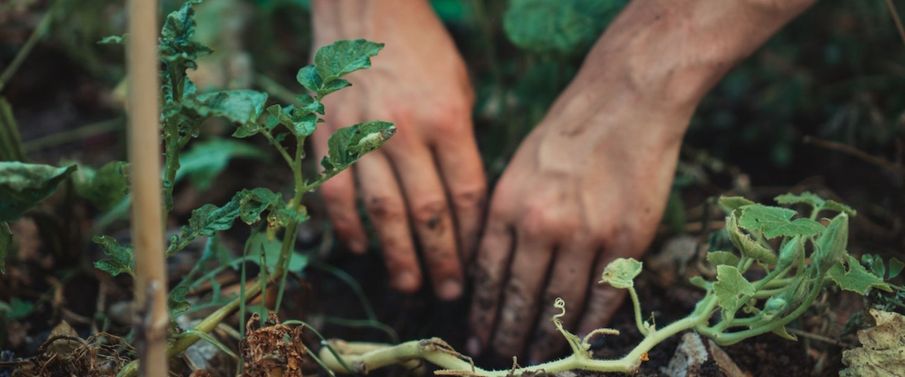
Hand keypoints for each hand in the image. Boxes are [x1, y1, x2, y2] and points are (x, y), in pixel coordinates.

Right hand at [311, 0, 485, 299]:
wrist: (365, 7)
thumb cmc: (422, 49)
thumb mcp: (459, 87)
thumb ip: (461, 143)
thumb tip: (464, 201)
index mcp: (448, 119)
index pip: (466, 194)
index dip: (472, 237)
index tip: (478, 265)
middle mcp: (405, 131)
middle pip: (427, 213)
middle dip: (441, 260)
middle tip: (449, 294)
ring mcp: (362, 134)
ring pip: (382, 211)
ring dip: (396, 255)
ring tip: (409, 285)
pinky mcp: (328, 134)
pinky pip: (336, 191)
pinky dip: (347, 225)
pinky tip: (360, 249)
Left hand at [467, 78, 688, 359]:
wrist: (625, 100)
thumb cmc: (567, 130)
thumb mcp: (517, 167)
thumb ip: (504, 217)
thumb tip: (489, 269)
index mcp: (507, 204)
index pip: (488, 275)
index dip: (482, 313)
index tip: (476, 337)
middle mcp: (541, 224)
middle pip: (520, 297)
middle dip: (508, 334)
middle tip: (501, 358)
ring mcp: (586, 234)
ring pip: (561, 304)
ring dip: (547, 338)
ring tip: (536, 358)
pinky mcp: (626, 239)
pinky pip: (604, 295)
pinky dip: (591, 324)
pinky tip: (580, 341)